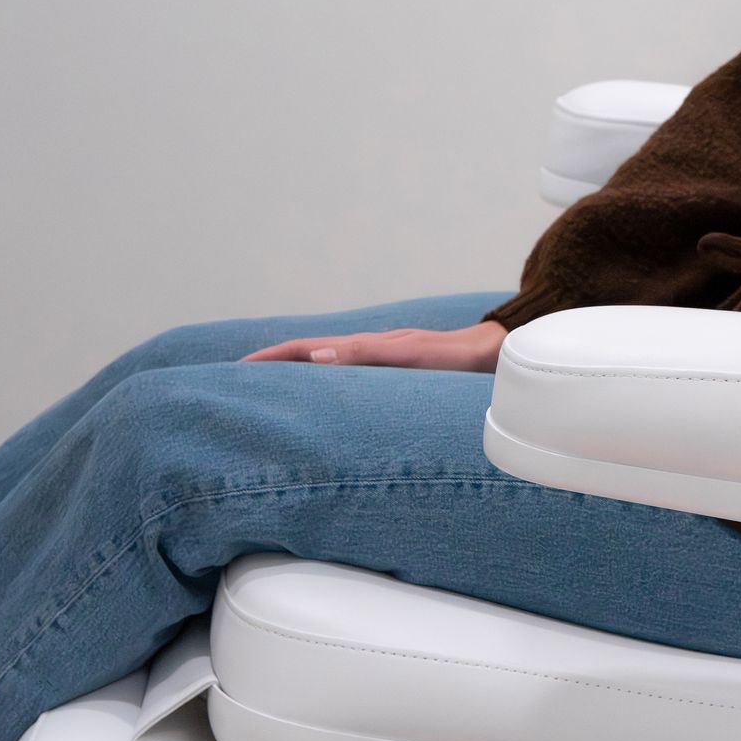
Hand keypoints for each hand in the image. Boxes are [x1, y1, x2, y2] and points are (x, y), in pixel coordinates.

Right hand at [242, 320, 506, 371]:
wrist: (502, 350)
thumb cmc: (464, 358)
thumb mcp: (419, 357)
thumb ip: (373, 355)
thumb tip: (319, 358)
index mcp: (372, 346)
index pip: (310, 349)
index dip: (274, 358)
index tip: (239, 367)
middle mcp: (375, 349)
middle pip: (314, 353)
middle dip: (275, 363)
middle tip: (238, 378)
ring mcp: (386, 358)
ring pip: (330, 363)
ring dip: (297, 372)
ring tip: (269, 388)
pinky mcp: (399, 370)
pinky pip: (352, 375)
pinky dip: (327, 380)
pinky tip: (327, 395)